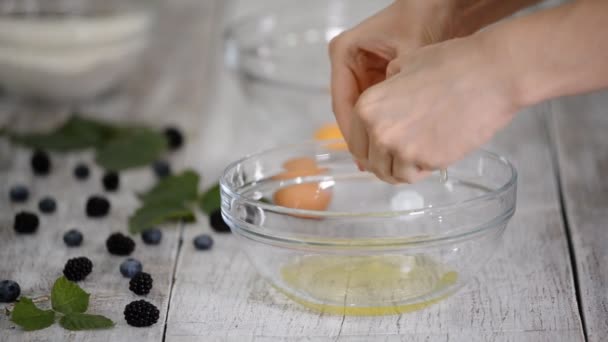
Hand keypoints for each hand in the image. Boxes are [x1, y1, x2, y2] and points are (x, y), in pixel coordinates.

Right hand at [329, 0, 458, 146]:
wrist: (449, 5)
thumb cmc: (427, 19)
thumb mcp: (408, 59)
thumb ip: (397, 96)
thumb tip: (386, 138)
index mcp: (344, 52)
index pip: (342, 103)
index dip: (353, 133)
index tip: (365, 156)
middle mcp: (347, 62)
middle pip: (349, 111)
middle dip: (363, 139)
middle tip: (374, 166)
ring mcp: (361, 70)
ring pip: (361, 113)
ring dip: (372, 135)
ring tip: (384, 160)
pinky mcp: (376, 76)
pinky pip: (375, 107)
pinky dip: (384, 124)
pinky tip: (393, 144)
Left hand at [347, 35, 519, 182]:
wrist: (490, 75)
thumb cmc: (451, 64)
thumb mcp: (404, 65)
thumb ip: (385, 87)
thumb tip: (380, 103)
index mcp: (366, 106)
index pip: (355, 141)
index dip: (366, 148)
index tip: (376, 152)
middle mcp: (377, 130)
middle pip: (370, 161)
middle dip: (382, 162)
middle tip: (398, 159)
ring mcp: (401, 148)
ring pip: (390, 173)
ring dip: (400, 169)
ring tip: (417, 158)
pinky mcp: (426, 161)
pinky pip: (414, 176)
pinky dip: (420, 171)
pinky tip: (431, 156)